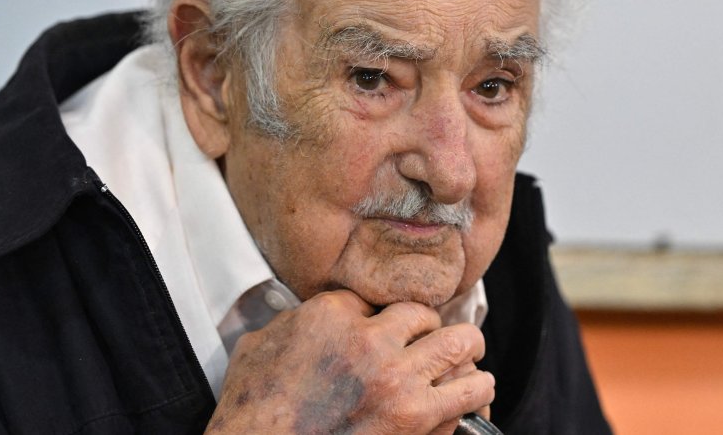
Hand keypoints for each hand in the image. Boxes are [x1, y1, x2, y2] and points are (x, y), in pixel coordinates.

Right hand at [205, 290, 494, 433]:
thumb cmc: (251, 411)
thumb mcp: (261, 345)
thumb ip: (297, 323)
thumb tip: (313, 318)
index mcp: (334, 316)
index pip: (381, 301)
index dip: (387, 317)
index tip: (388, 331)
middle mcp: (373, 344)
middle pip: (431, 316)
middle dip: (440, 327)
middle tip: (448, 338)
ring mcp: (398, 385)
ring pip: (461, 349)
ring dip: (468, 356)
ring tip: (472, 362)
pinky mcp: (416, 425)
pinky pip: (463, 401)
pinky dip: (470, 400)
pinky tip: (471, 400)